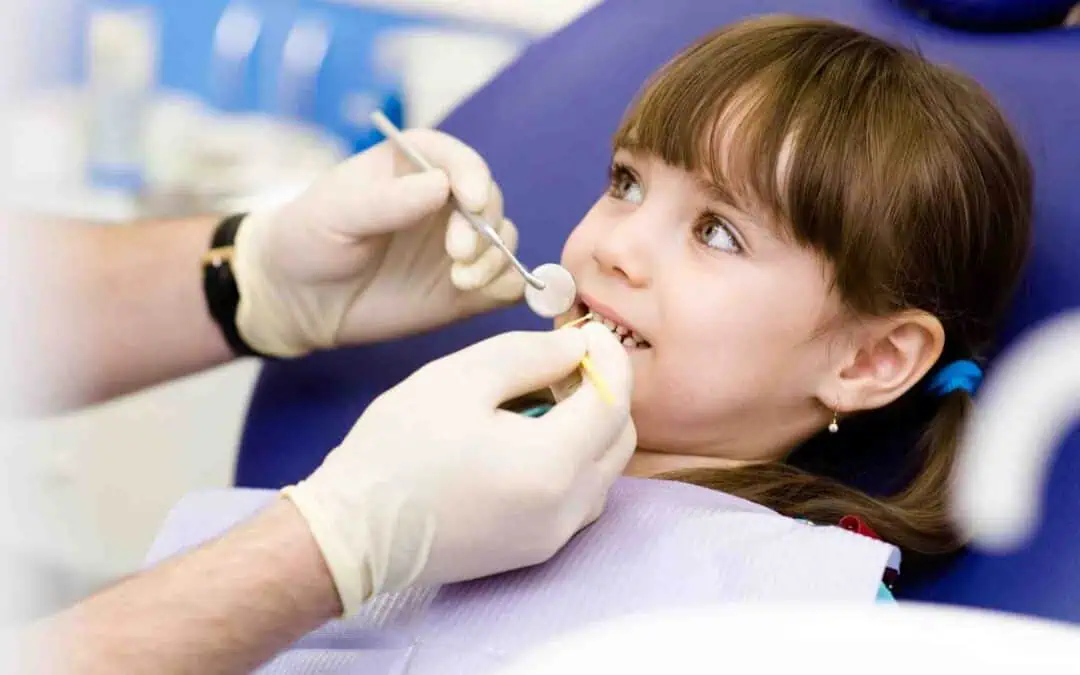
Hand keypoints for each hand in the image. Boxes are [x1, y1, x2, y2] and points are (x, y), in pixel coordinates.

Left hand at [231, 129, 524, 356]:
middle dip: (484, 226)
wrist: (298, 300)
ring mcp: (460, 247)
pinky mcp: (466, 289)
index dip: (473, 176)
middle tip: (458, 253)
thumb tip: (441, 185)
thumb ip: (387, 201)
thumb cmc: (309, 239)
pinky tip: (478, 293)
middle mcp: (447, 203)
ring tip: (462, 280)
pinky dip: (505, 286)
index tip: (470, 201)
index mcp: (416, 167)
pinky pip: (503, 283)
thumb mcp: (336, 213)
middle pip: (490, 202)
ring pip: (505, 242)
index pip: (460, 160)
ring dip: (495, 259)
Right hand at [282, 323, 635, 615]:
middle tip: (561, 363)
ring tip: (540, 400)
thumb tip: (577, 348)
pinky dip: (571, 461)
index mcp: (553, 465)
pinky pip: (578, 498)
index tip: (588, 332)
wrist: (352, 531)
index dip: (609, 357)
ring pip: (603, 471)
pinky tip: (527, 440)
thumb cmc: (399, 448)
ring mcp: (552, 537)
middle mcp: (566, 510)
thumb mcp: (461, 378)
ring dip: (588, 428)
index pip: (614, 400)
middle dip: (603, 392)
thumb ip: (531, 354)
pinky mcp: (533, 550)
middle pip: (620, 439)